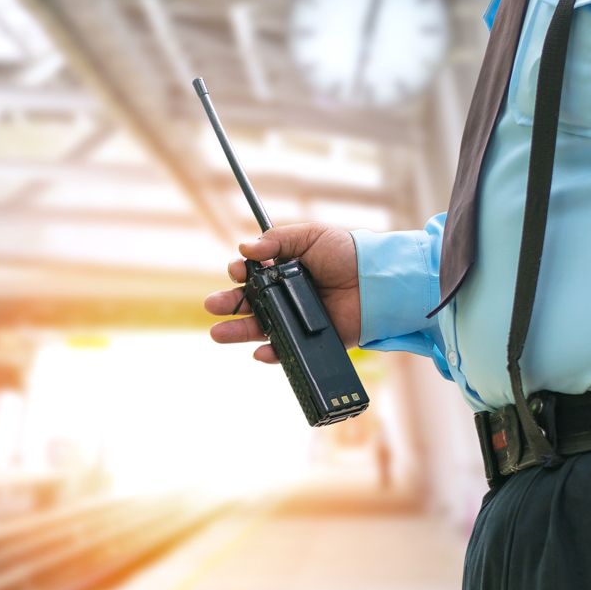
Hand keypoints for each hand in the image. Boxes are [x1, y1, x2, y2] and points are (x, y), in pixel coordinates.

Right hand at [204, 222, 359, 362]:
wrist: (378, 281)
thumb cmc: (348, 253)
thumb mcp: (312, 236)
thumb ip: (278, 240)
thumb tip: (244, 247)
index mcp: (284, 269)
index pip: (252, 273)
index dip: (240, 272)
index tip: (236, 271)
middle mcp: (287, 295)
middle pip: (250, 302)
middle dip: (228, 304)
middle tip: (212, 306)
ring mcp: (297, 319)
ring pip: (261, 328)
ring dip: (238, 332)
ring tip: (217, 334)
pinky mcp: (311, 340)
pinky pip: (286, 349)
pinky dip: (272, 353)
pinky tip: (260, 351)